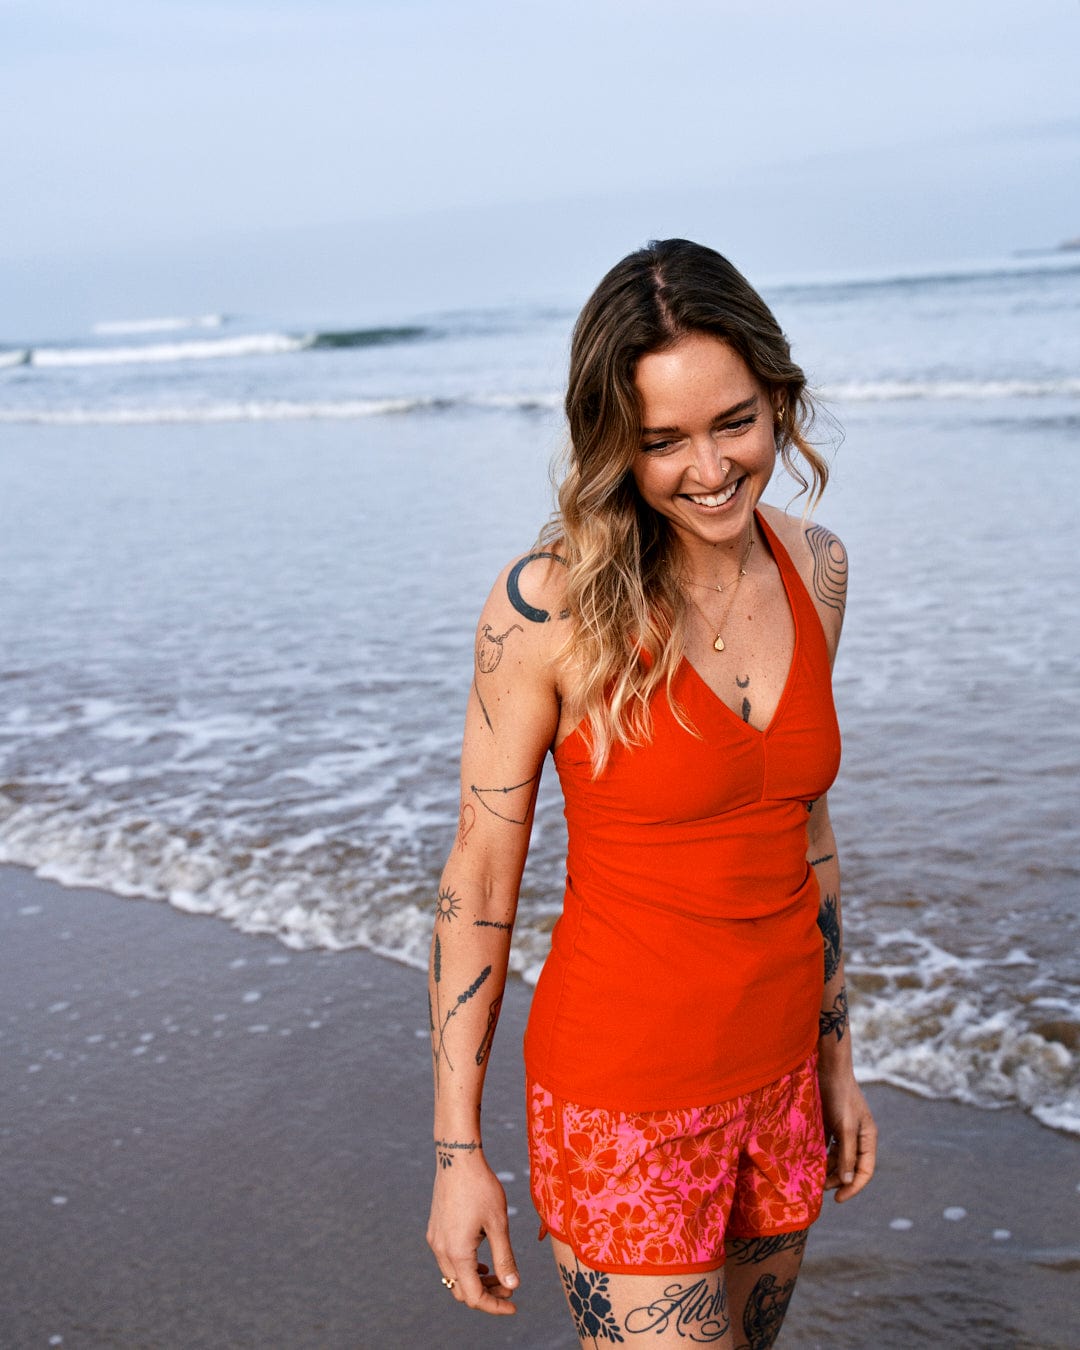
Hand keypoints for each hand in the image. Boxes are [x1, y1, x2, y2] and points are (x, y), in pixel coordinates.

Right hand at [427, 1152, 520, 1314]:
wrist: (457, 1157)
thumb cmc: (481, 1187)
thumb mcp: (498, 1223)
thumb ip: (504, 1257)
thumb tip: (513, 1285)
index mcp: (457, 1252)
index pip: (474, 1296)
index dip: (495, 1306)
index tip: (514, 1304)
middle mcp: (441, 1250)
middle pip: (462, 1290)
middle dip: (487, 1294)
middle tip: (510, 1288)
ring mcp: (435, 1240)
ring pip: (454, 1276)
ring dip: (476, 1281)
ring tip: (499, 1275)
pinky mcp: (435, 1230)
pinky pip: (448, 1260)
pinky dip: (466, 1268)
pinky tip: (482, 1261)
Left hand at [818, 1066, 876, 1201]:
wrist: (827, 1069)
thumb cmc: (840, 1096)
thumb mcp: (845, 1127)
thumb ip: (847, 1154)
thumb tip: (847, 1182)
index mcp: (868, 1138)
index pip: (865, 1171)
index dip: (853, 1187)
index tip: (839, 1199)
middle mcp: (858, 1136)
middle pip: (850, 1166)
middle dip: (837, 1179)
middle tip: (820, 1189)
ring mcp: (844, 1130)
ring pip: (837, 1158)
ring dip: (827, 1168)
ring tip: (813, 1177)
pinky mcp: (831, 1124)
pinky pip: (827, 1146)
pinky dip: (820, 1155)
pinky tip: (809, 1161)